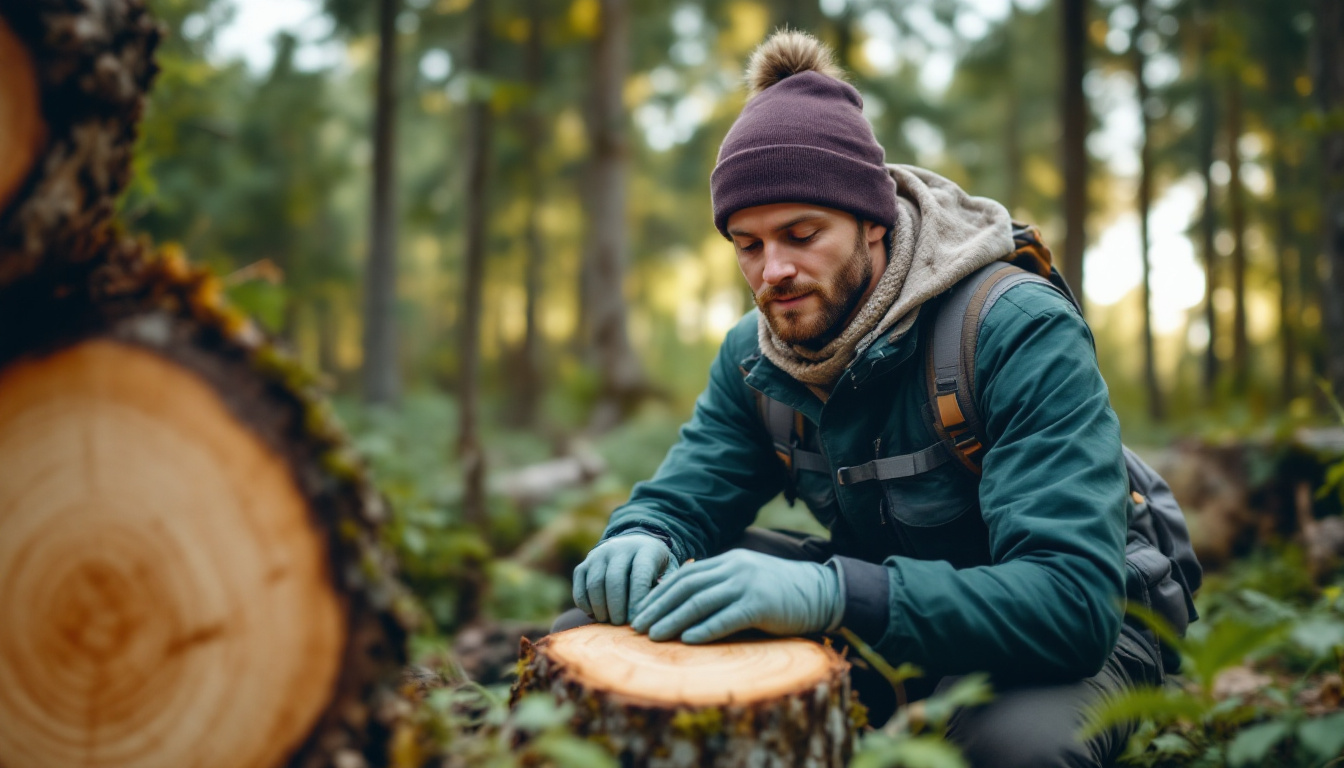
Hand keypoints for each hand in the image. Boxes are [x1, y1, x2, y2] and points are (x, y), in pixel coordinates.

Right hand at [572, 533, 677, 624]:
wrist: (633, 544)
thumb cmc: (654, 567)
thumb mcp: (668, 571)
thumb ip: (665, 588)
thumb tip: (656, 608)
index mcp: (645, 549)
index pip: (639, 575)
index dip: (637, 599)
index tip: (638, 619)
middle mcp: (619, 548)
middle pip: (614, 579)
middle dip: (617, 606)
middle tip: (621, 624)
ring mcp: (599, 554)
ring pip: (595, 583)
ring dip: (600, 607)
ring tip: (608, 621)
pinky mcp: (584, 564)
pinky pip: (580, 586)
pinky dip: (585, 604)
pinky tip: (595, 614)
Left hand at [629, 550, 841, 643]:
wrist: (821, 592)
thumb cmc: (781, 592)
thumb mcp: (747, 579)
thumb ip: (721, 585)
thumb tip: (686, 605)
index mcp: (728, 561)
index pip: (685, 575)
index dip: (659, 593)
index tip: (641, 611)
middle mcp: (734, 568)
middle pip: (686, 587)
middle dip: (658, 607)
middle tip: (637, 626)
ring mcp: (747, 585)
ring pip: (699, 602)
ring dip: (673, 620)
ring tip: (654, 636)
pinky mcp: (760, 605)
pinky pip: (726, 618)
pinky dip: (704, 629)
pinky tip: (687, 639)